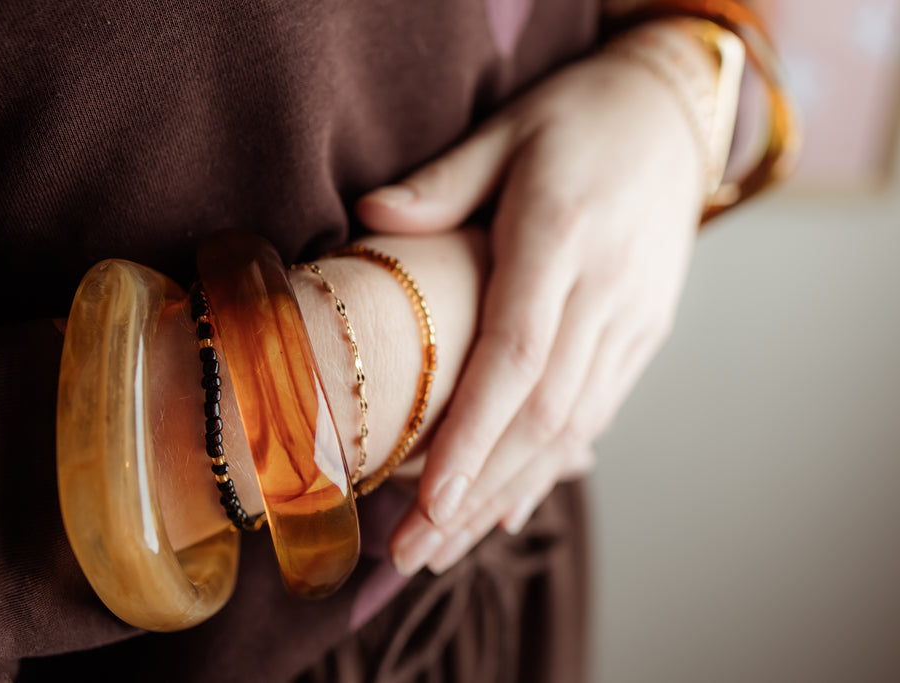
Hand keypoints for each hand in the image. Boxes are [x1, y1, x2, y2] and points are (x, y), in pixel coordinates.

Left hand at [358, 51, 707, 574]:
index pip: (518, 352)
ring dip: (507, 493)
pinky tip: (508, 510)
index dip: (475, 431)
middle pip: (543, 411)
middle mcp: (607, 290)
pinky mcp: (644, 334)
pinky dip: (549, 466)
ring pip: (572, 426)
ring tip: (445, 548)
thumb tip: (368, 220)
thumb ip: (440, 182)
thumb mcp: (508, 127)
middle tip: (414, 552)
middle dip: (477, 489)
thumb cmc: (578, 118)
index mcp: (564, 234)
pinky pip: (596, 412)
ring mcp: (634, 319)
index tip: (429, 496)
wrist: (674, 119)